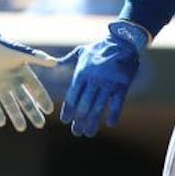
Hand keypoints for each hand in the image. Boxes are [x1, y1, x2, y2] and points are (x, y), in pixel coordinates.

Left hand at [0, 21, 55, 130]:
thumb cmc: (1, 47)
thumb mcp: (21, 54)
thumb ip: (37, 59)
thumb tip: (55, 62)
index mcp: (21, 73)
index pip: (35, 89)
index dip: (42, 99)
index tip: (50, 110)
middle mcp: (12, 81)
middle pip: (24, 100)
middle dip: (32, 112)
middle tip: (40, 125)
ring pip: (9, 104)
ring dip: (15, 116)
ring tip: (21, 128)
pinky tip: (0, 123)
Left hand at [60, 20, 148, 137]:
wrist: (122, 42)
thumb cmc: (100, 48)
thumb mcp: (81, 52)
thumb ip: (66, 60)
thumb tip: (51, 63)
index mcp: (82, 73)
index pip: (73, 95)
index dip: (69, 109)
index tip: (65, 120)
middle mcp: (94, 79)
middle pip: (84, 104)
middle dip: (79, 120)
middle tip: (76, 132)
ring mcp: (109, 83)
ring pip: (99, 106)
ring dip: (93, 121)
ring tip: (89, 133)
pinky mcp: (123, 84)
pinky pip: (118, 102)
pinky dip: (114, 113)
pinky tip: (110, 124)